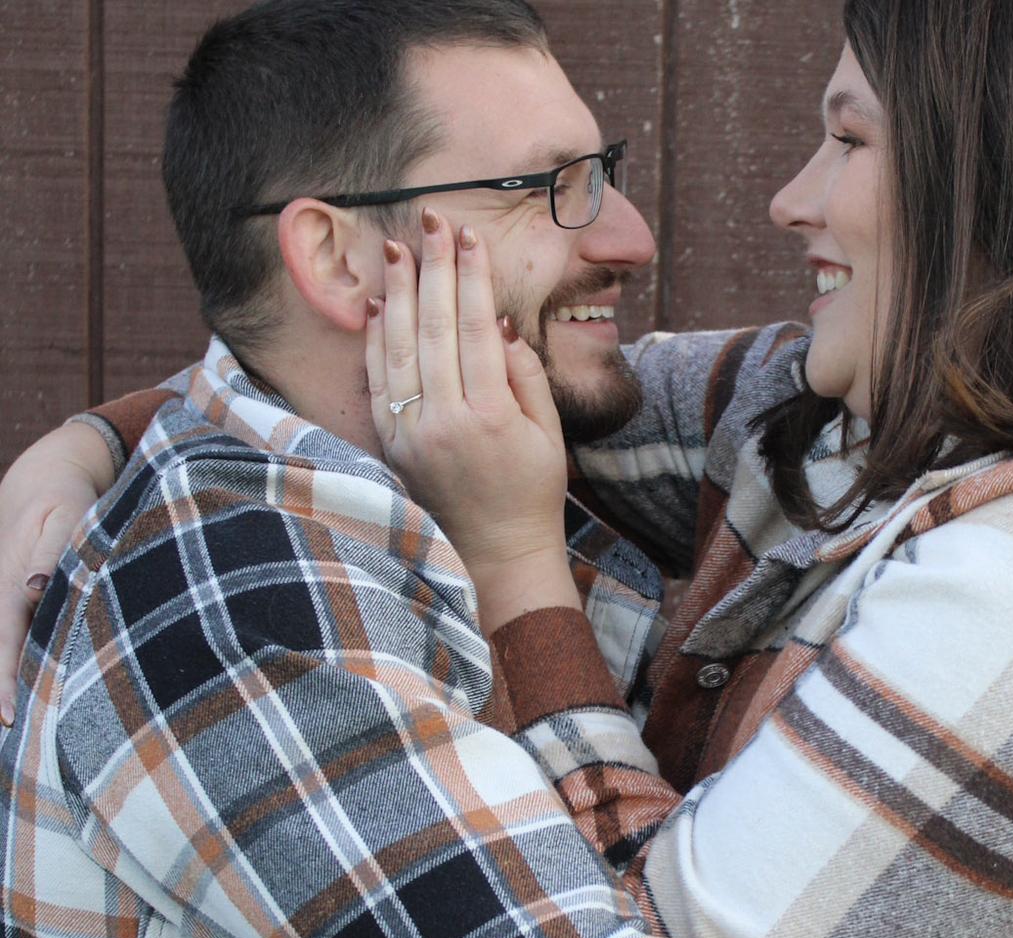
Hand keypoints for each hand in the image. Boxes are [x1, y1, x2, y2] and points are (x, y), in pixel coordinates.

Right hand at [0, 422, 112, 725]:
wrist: (50, 478)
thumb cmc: (67, 499)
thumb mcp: (65, 515)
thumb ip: (54, 552)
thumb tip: (36, 586)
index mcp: (10, 585)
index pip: (3, 644)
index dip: (5, 683)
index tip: (10, 719)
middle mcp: (6, 598)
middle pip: (3, 657)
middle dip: (7, 697)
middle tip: (18, 743)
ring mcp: (13, 601)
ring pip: (11, 652)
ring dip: (17, 687)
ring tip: (29, 740)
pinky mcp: (25, 602)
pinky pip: (21, 641)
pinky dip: (26, 668)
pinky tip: (38, 701)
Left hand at [366, 212, 577, 633]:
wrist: (496, 552)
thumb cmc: (533, 492)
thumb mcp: (547, 435)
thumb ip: (524, 376)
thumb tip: (497, 324)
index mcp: (491, 417)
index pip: (475, 328)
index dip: (471, 278)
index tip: (468, 238)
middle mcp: (444, 422)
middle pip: (434, 327)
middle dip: (433, 269)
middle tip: (430, 222)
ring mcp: (410, 434)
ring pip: (398, 347)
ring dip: (399, 293)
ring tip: (397, 250)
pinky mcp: (391, 444)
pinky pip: (378, 380)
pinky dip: (376, 339)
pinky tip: (379, 304)